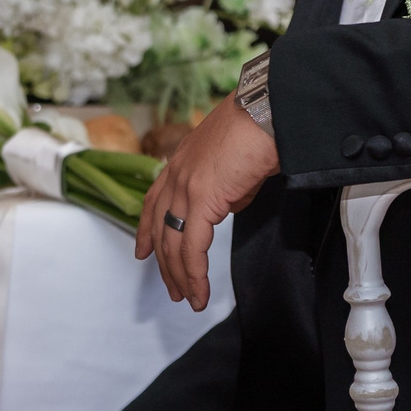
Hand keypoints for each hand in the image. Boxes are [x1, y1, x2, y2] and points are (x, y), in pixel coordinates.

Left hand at [134, 95, 277, 310]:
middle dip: (165, 264)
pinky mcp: (202, 199)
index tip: (141, 252)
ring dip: (180, 277)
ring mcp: (185, 187)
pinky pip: (192, 247)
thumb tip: (225, 207)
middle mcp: (175, 175)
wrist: (269, 110)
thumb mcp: (234, 165)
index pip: (152, 202)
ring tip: (189, 299)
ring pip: (172, 244)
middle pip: (159, 229)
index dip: (144, 230)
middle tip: (173, 289)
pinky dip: (194, 273)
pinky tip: (199, 290)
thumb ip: (224, 190)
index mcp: (179, 163)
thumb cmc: (260, 130)